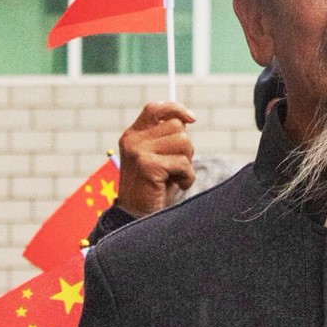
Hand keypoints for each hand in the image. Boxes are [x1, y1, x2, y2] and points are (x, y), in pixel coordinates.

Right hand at [116, 102, 195, 216]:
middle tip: (176, 167)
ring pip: (183, 142)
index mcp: (133, 135)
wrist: (137, 218)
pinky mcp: (148, 166)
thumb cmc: (153, 189)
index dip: (176, 109)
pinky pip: (183, 163)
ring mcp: (139, 152)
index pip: (155, 108)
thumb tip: (187, 119)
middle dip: (186, 147)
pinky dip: (187, 176)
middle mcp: (133, 140)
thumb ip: (166, 138)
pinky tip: (178, 185)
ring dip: (187, 162)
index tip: (192, 119)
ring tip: (176, 176)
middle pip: (177, 126)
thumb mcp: (156, 158)